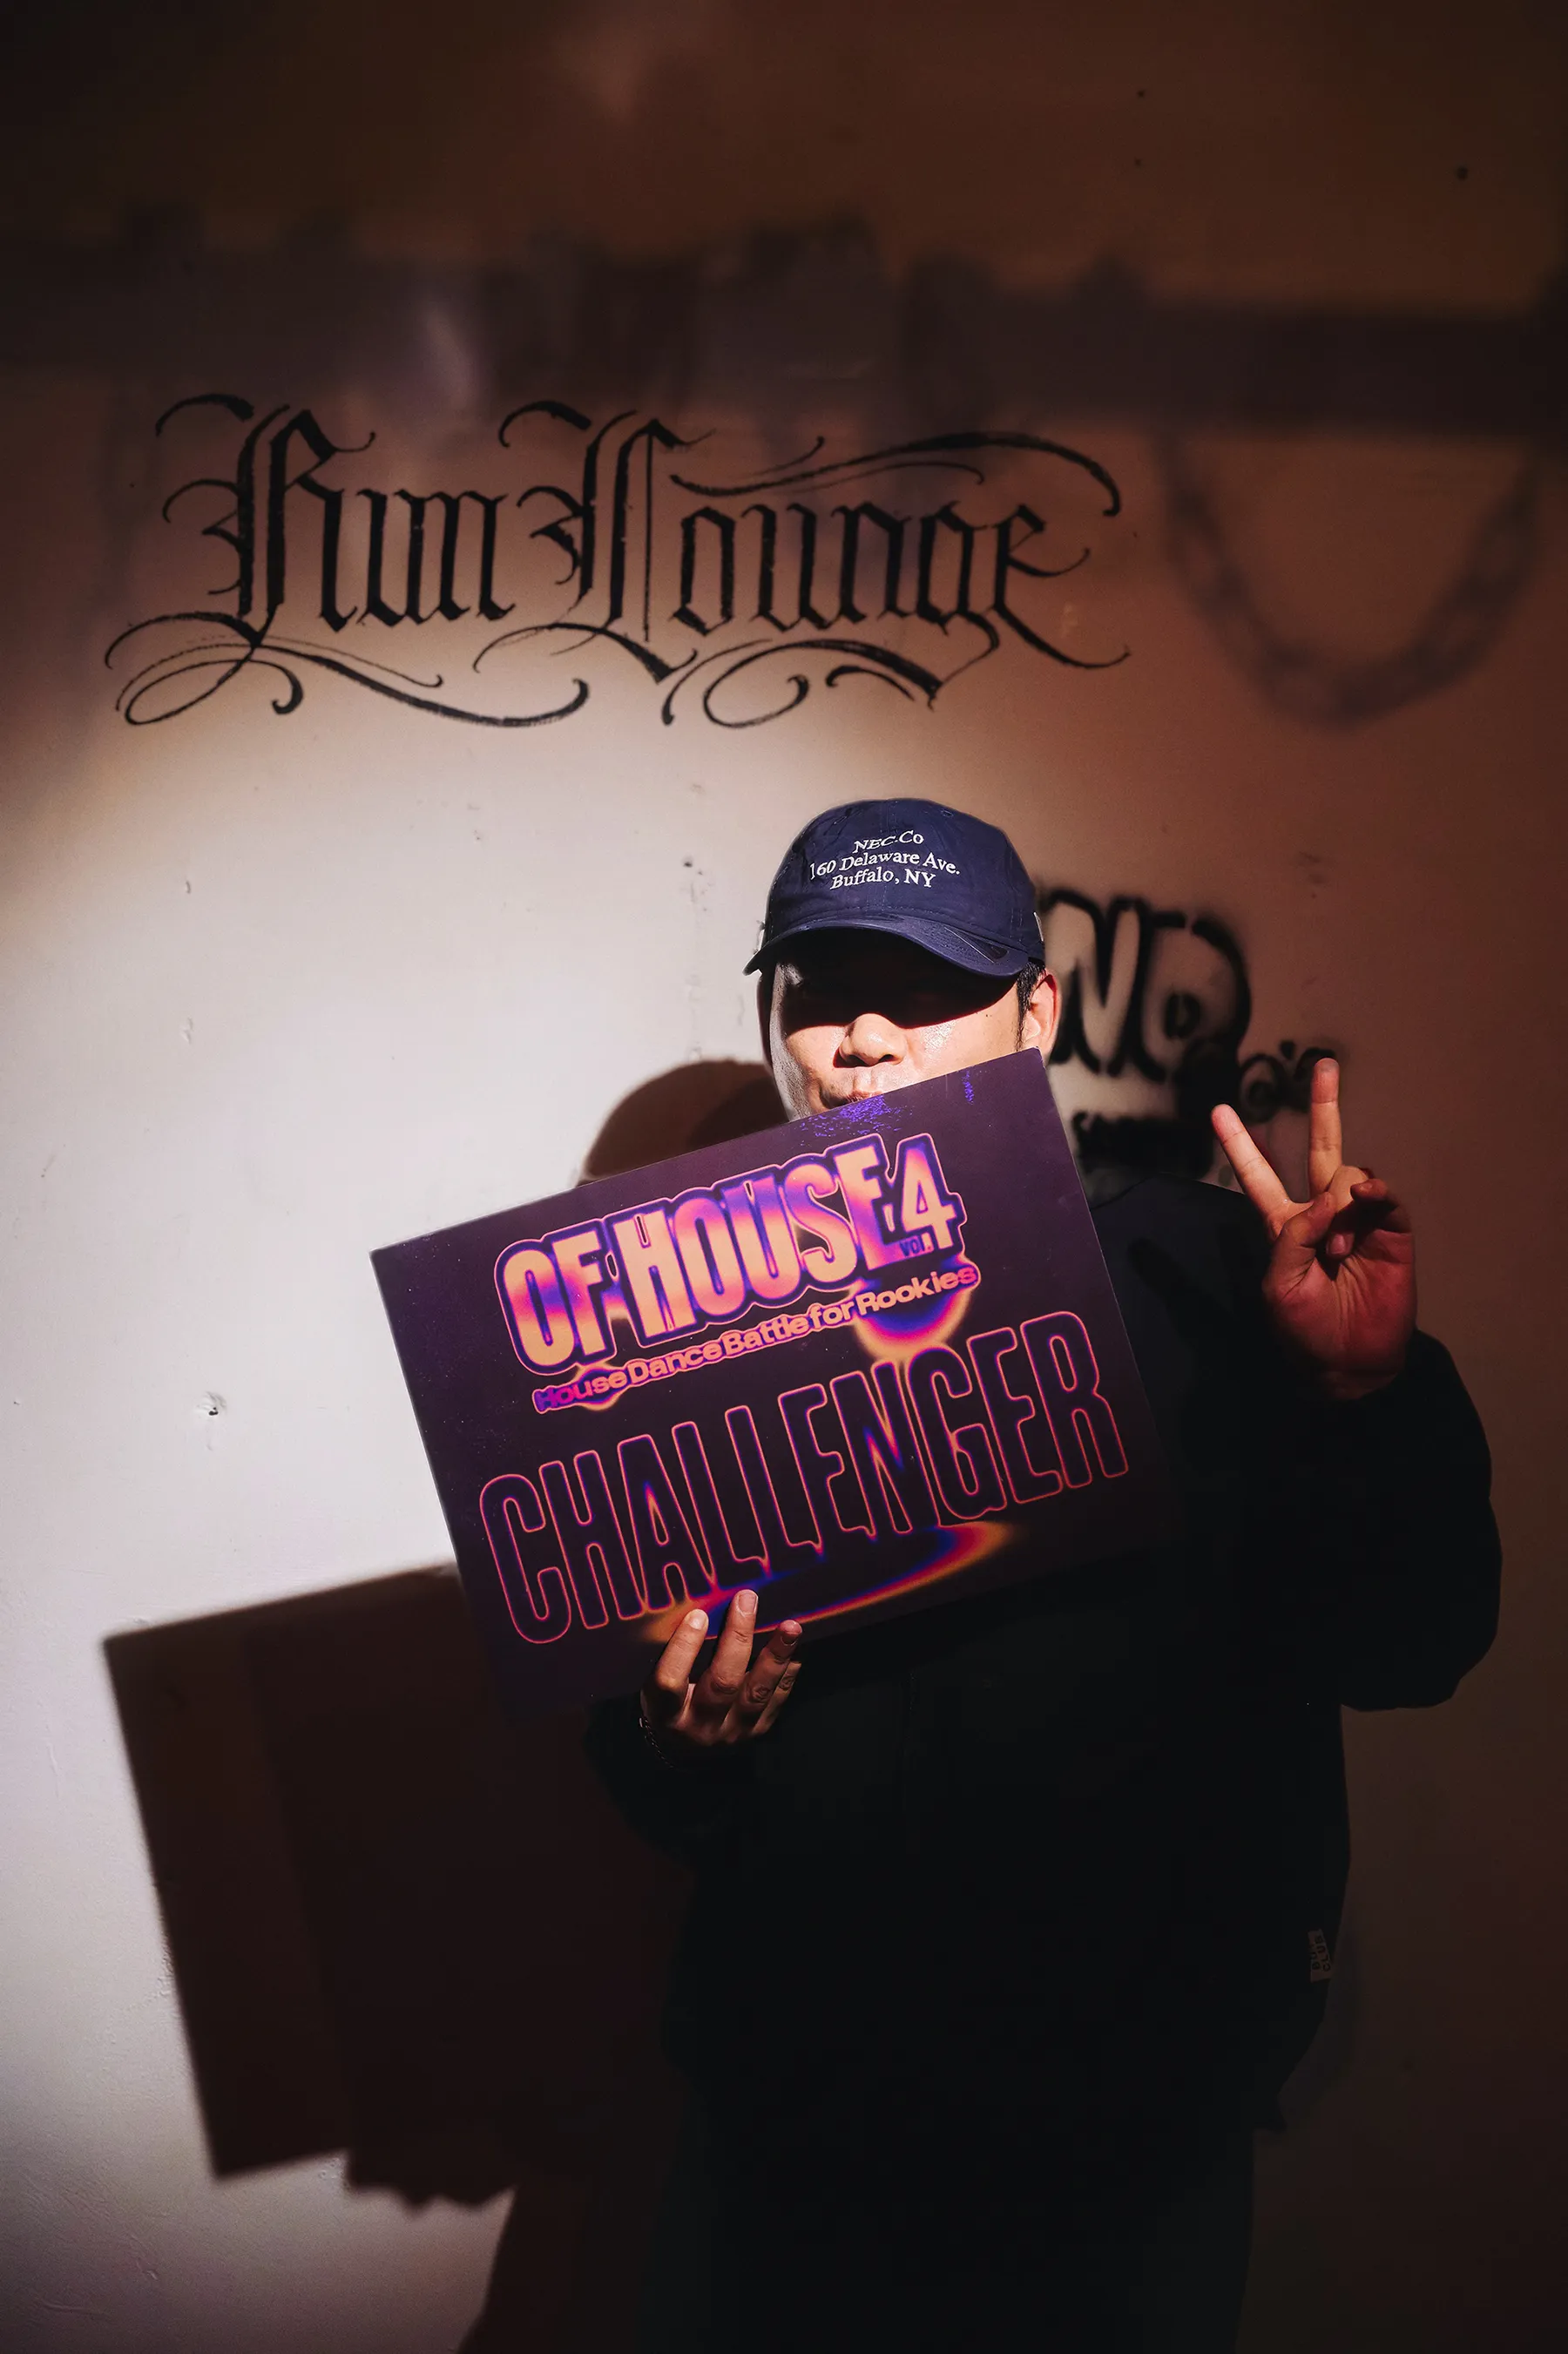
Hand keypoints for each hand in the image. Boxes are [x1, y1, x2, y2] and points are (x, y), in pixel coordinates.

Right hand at [641, 1589, 801, 1760]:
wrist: (688, 1748)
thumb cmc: (671, 1701)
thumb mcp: (656, 1683)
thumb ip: (672, 1653)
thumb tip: (699, 1603)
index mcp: (665, 1712)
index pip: (670, 1682)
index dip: (684, 1648)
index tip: (698, 1614)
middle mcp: (699, 1726)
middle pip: (722, 1683)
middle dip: (737, 1638)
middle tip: (747, 1601)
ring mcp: (732, 1731)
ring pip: (757, 1692)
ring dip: (775, 1655)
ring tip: (790, 1626)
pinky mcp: (757, 1731)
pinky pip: (777, 1698)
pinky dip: (789, 1669)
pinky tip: (798, 1645)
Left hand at [1211, 1056, 1414, 1400]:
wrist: (1349, 1363)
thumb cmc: (1305, 1329)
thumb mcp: (1279, 1285)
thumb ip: (1293, 1235)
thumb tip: (1329, 1198)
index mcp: (1284, 1225)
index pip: (1258, 1176)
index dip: (1240, 1146)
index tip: (1218, 1111)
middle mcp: (1322, 1213)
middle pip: (1322, 1148)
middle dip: (1325, 1106)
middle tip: (1324, 1065)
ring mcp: (1359, 1220)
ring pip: (1349, 1174)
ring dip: (1340, 1208)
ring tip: (1339, 1257)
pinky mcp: (1392, 1232)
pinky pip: (1384, 1196)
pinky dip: (1374, 1192)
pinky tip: (1368, 1199)